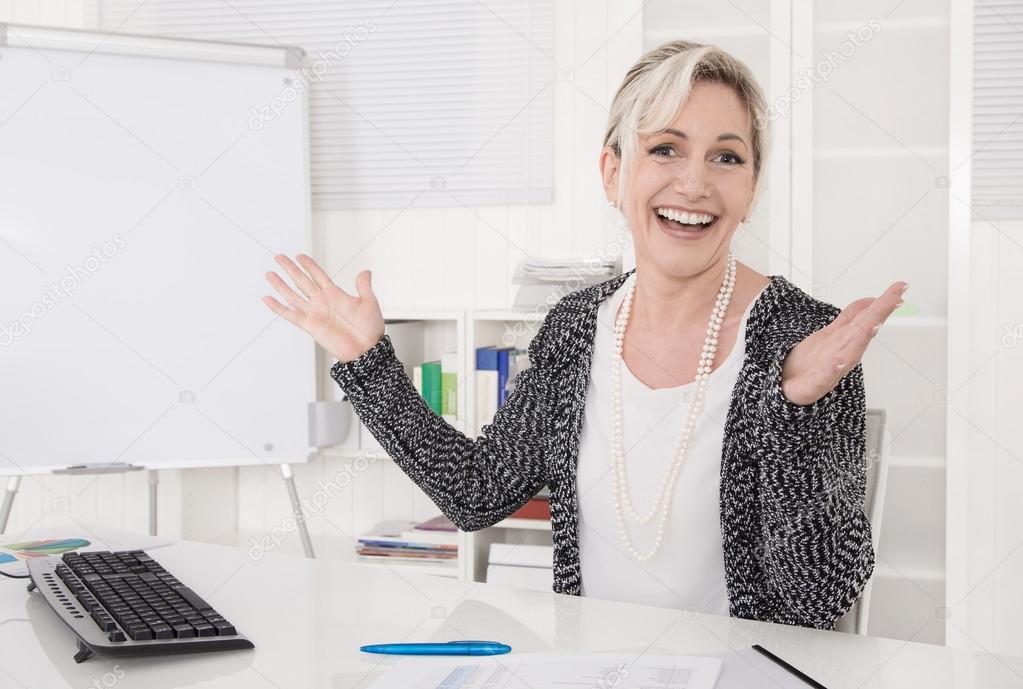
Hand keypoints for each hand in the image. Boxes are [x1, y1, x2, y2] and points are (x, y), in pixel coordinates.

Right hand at [262, 254, 384, 362]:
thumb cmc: (369, 329)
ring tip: (270, 274)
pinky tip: (267, 298)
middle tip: (279, 257)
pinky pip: (290, 314)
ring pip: (292, 295)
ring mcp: (314, 313)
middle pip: (302, 281)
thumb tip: (365, 271)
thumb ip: (363, 286)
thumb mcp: (369, 302)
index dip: (309, 265)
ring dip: (281, 284)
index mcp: (335, 294)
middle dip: (290, 269)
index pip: (318, 275)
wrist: (365, 350)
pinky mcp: (309, 325)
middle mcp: (322, 302)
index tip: (299, 255)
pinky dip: (277, 307)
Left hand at [780, 281, 908, 405]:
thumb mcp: (832, 334)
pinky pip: (825, 375)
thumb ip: (851, 318)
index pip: (865, 316)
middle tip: (897, 296)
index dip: (882, 302)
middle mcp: (840, 350)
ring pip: (850, 350)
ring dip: (861, 337)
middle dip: (879, 312)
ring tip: (875, 322)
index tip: (899, 288)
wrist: (788, 385)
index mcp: (842, 338)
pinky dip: (833, 369)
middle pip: (862, 327)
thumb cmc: (811, 363)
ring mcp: (829, 368)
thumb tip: (869, 303)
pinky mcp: (814, 383)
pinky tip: (839, 362)